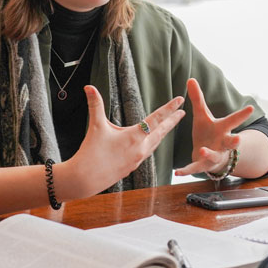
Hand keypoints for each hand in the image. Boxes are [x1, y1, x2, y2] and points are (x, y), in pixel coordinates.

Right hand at [64, 86, 184, 196]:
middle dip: (172, 121)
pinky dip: (152, 144)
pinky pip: (147, 152)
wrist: (85, 179)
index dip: (169, 108)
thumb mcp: (95, 126)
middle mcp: (140, 149)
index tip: (180, 100)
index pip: (156, 118)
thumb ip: (95, 105)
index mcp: (135, 137)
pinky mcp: (132, 167)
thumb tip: (89, 87)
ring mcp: (137, 159)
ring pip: (155, 143)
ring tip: (169, 126)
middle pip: (161, 132)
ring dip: (163, 133)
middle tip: (182, 112)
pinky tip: (150, 143)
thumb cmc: (91, 153)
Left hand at [174, 78, 254, 175]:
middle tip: (238, 138)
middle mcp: (222, 143)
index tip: (251, 108)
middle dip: (235, 141)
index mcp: (223, 129)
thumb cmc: (208, 132)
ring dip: (209, 154)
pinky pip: (195, 168)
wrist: (208, 155)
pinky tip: (177, 172)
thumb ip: (198, 99)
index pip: (234, 120)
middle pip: (231, 142)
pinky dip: (186, 170)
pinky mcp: (203, 165)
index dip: (242, 114)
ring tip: (203, 150)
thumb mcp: (202, 115)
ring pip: (214, 156)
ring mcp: (214, 155)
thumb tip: (191, 78)